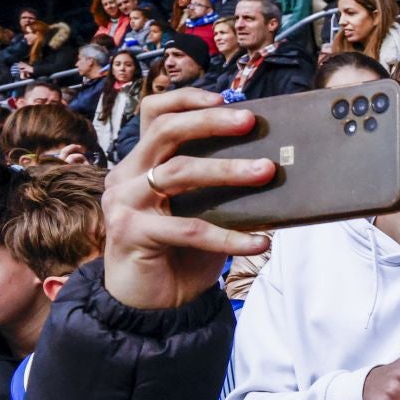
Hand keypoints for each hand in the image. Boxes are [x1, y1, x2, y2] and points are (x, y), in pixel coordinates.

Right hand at [103, 88, 272, 311]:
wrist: (149, 302)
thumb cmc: (180, 252)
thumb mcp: (203, 211)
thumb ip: (220, 188)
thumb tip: (274, 167)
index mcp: (141, 163)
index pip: (155, 114)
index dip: (185, 99)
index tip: (222, 96)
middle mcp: (127, 176)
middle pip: (166, 131)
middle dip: (211, 122)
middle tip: (251, 123)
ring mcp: (125, 203)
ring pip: (179, 172)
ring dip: (228, 171)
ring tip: (268, 172)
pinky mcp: (132, 234)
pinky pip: (189, 229)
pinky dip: (230, 236)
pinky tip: (261, 242)